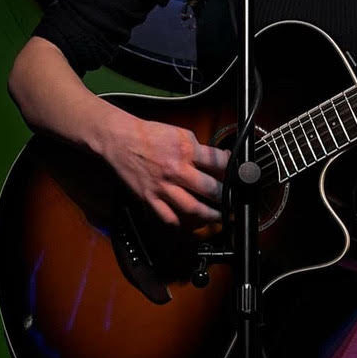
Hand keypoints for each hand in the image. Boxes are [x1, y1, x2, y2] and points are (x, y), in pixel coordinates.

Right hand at [100, 110, 229, 227]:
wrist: (120, 140)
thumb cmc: (148, 135)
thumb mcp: (179, 133)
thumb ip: (198, 148)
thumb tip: (217, 159)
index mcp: (185, 149)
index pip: (218, 162)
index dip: (231, 170)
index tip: (236, 176)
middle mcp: (176, 170)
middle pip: (210, 189)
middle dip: (225, 198)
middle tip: (232, 202)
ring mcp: (162, 186)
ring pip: (192, 208)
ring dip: (210, 216)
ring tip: (219, 218)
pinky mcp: (149, 198)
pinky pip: (168, 217)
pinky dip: (181, 224)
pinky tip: (190, 224)